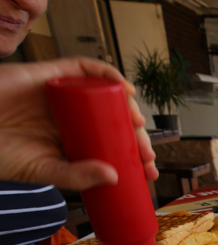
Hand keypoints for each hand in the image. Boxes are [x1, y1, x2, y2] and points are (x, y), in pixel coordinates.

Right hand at [0, 57, 158, 190]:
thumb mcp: (42, 171)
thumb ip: (76, 176)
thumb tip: (113, 177)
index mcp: (72, 140)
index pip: (110, 145)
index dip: (133, 155)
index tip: (148, 169)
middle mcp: (71, 117)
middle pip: (113, 120)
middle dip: (136, 136)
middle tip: (147, 153)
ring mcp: (62, 95)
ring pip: (104, 95)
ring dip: (128, 107)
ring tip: (137, 126)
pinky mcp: (50, 74)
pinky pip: (84, 68)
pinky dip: (107, 74)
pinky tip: (123, 88)